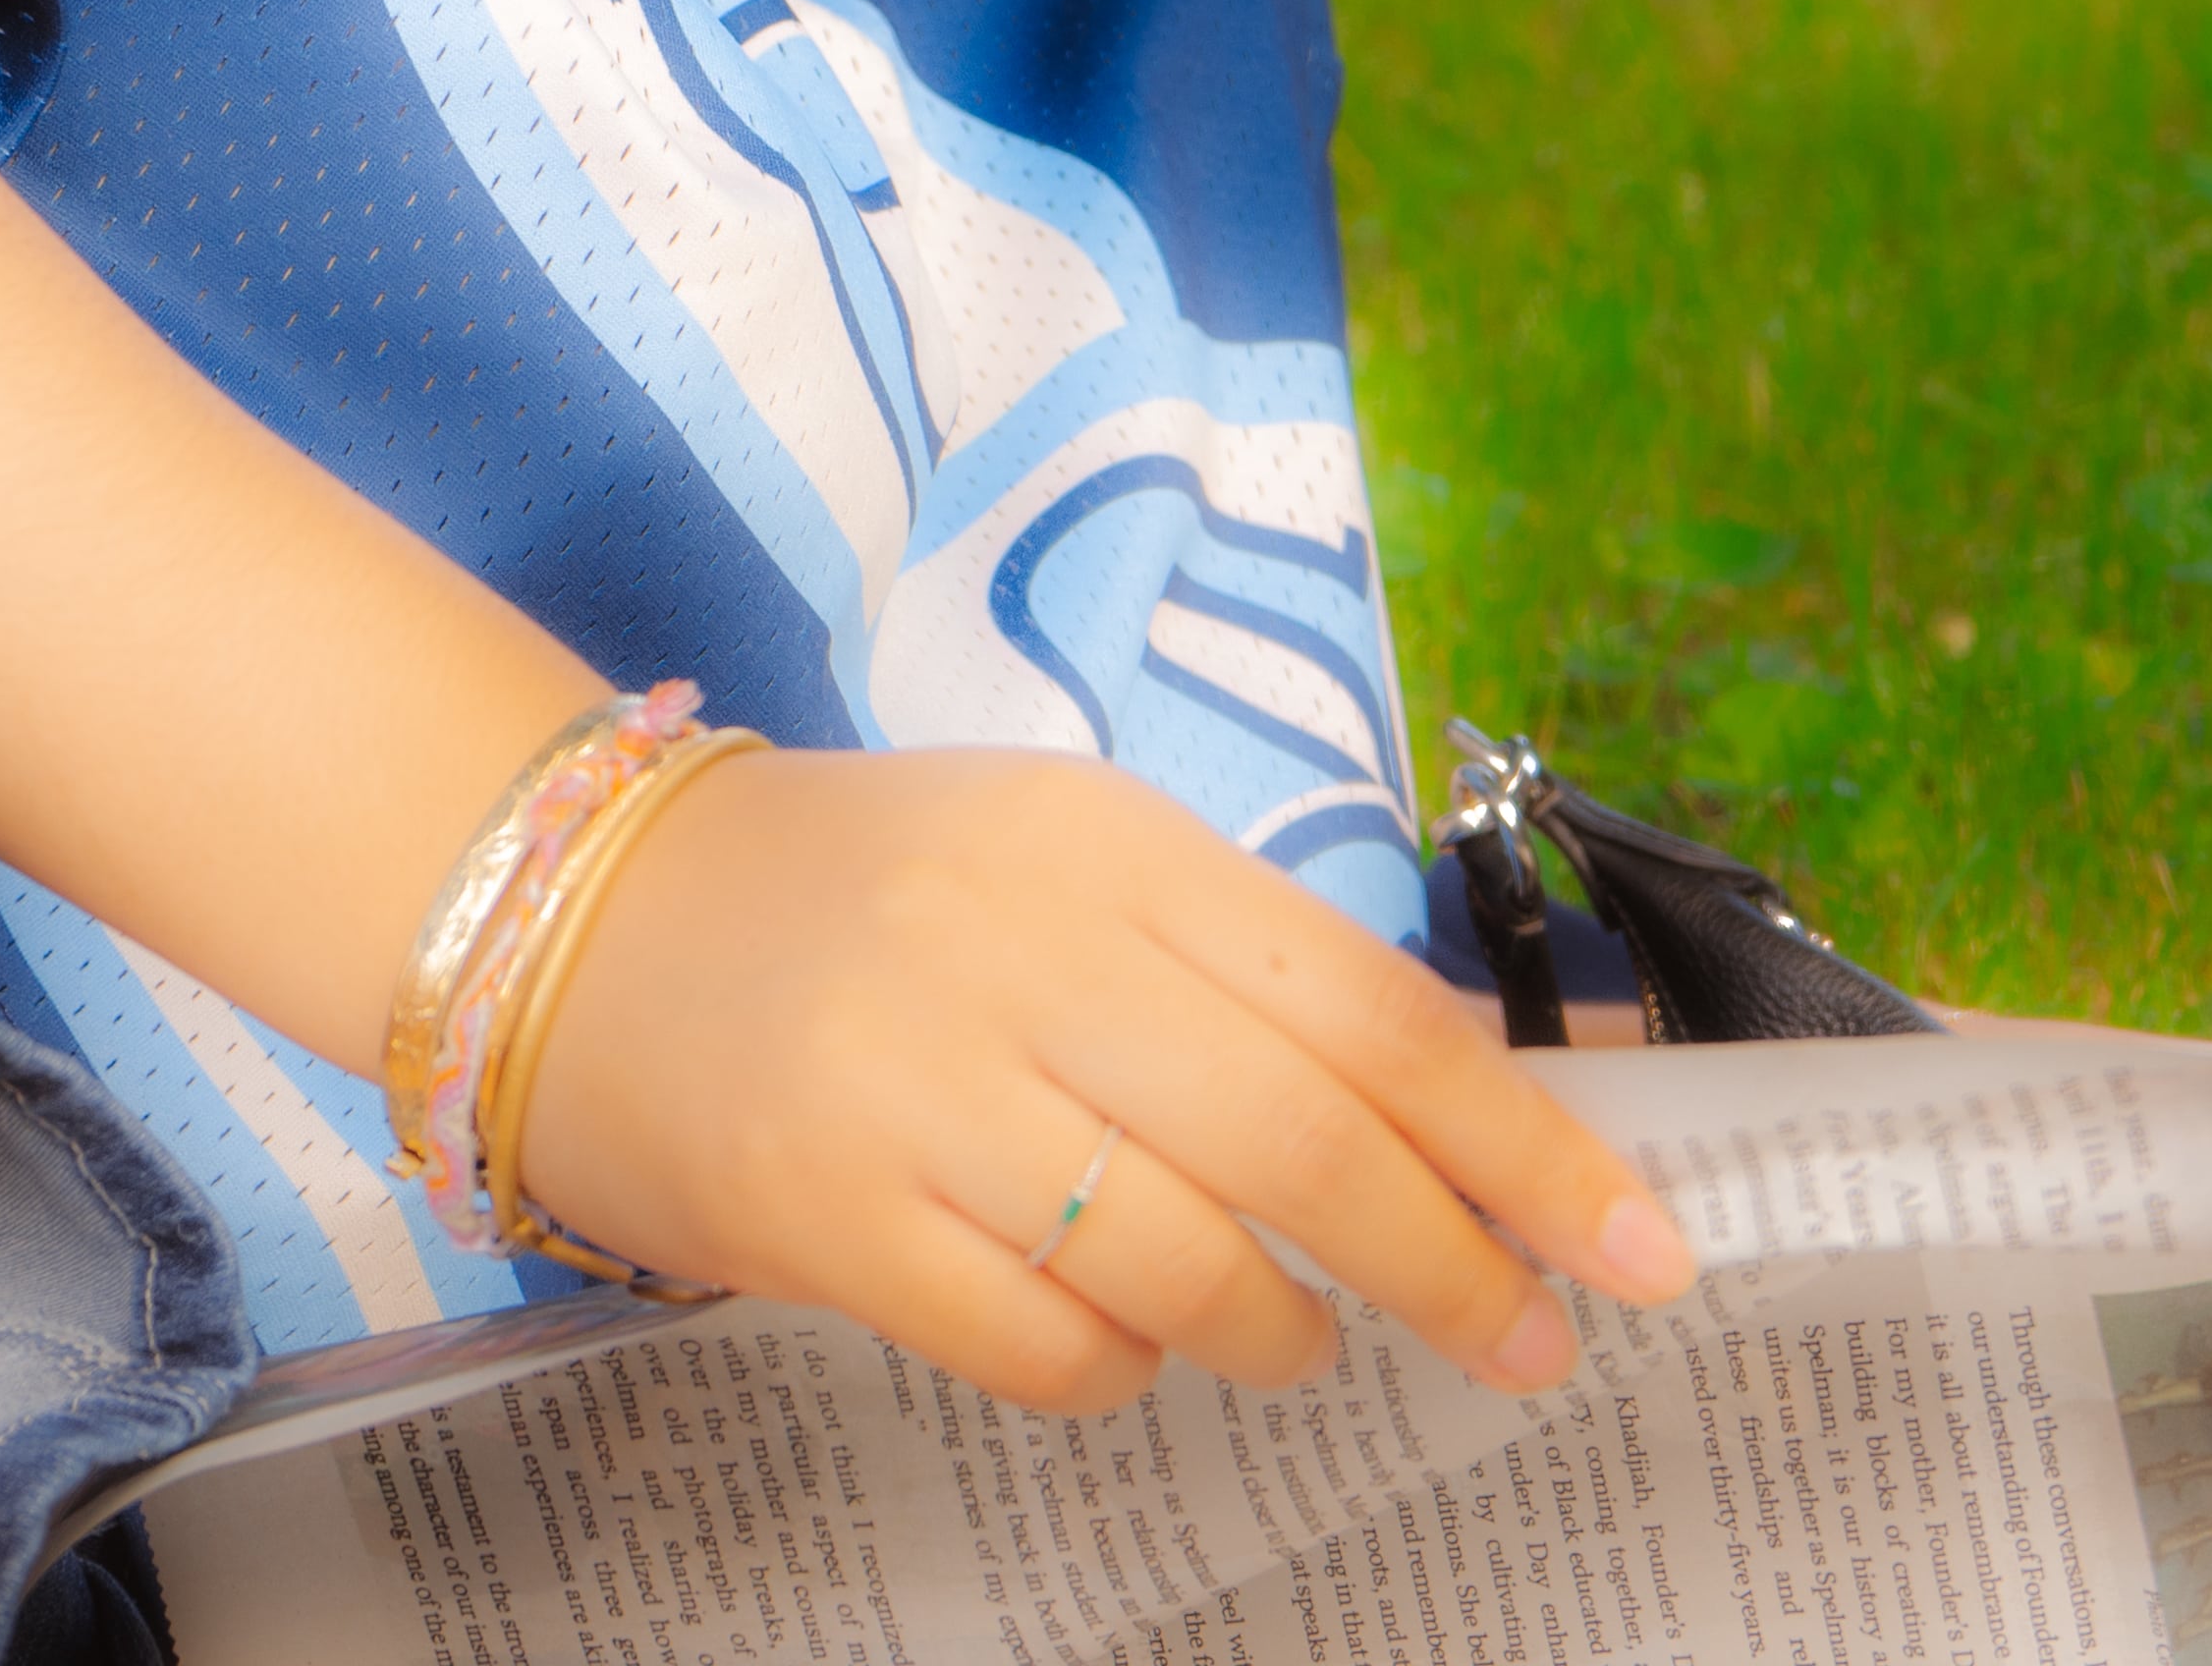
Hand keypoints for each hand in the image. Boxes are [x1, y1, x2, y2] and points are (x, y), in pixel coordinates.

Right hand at [505, 746, 1697, 1412]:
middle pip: (1310, 1148)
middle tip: (1528, 1346)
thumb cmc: (862, 897)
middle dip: (1455, 1271)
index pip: (1372, 1010)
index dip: (1526, 1144)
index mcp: (1104, 842)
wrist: (571, 909)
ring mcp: (916, 1086)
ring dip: (1284, 1333)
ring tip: (1292, 1337)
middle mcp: (1020, 950)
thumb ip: (1246, 970)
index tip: (1640, 1246)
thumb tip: (1475, 1115)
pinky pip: (1052, 1348)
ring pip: (1193, 1267)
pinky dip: (1121, 1370)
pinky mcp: (828, 1215)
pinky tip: (1115, 1335)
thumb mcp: (1061, 862)